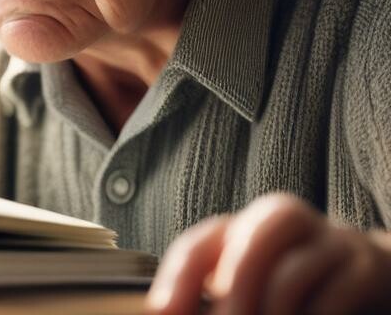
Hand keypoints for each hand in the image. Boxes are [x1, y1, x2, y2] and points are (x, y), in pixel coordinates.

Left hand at [147, 192, 390, 314]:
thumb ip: (214, 296)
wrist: (365, 273)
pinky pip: (335, 294)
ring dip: (271, 314)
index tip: (163, 313)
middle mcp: (282, 222)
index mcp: (241, 225)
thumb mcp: (250, 284)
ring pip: (291, 275)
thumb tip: (172, 313)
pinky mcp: (363, 267)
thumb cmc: (290, 283)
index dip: (176, 279)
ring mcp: (327, 241)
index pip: (198, 245)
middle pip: (248, 246)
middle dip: (232, 295)